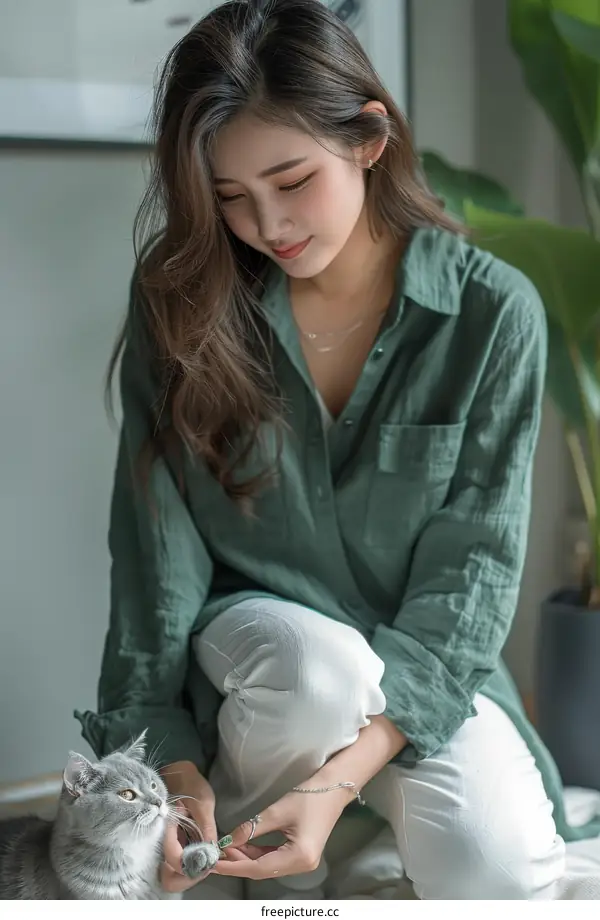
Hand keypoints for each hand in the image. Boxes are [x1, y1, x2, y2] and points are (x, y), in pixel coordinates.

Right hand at [159, 760, 218, 892]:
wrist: (179, 772)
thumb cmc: (190, 782)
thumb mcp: (203, 802)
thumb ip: (207, 828)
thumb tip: (212, 851)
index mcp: (165, 825)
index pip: (173, 857)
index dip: (190, 865)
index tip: (207, 863)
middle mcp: (160, 837)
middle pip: (167, 872)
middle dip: (186, 875)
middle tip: (205, 867)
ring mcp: (164, 840)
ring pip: (170, 869)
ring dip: (188, 869)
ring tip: (206, 861)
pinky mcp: (170, 840)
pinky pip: (176, 858)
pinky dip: (188, 861)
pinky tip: (201, 853)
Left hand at [212, 786, 350, 879]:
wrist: (334, 787)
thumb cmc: (309, 796)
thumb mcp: (277, 811)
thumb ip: (251, 828)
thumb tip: (228, 840)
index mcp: (299, 857)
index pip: (258, 868)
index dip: (234, 866)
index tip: (214, 863)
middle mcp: (302, 865)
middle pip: (263, 869)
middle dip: (238, 862)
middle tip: (216, 852)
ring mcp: (303, 862)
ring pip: (267, 865)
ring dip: (247, 858)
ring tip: (226, 848)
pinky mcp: (301, 854)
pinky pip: (274, 859)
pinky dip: (258, 853)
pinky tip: (244, 846)